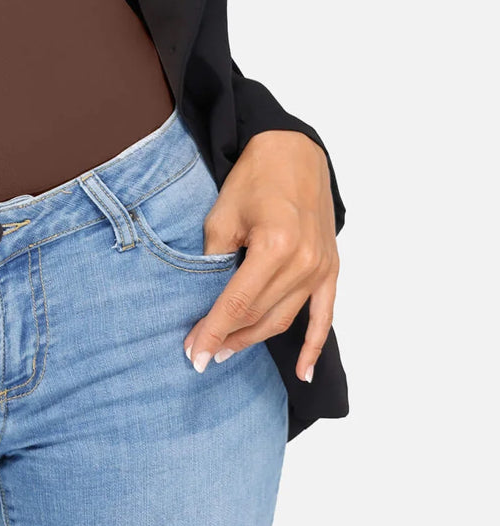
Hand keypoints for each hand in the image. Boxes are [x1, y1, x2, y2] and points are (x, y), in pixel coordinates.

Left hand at [181, 130, 338, 382]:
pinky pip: (324, 317)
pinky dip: (314, 347)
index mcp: (275, 246)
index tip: (193, 352)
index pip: (237, 302)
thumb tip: (206, 300)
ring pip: (285, 320)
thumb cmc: (255, 177)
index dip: (213, 330)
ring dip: (255, 339)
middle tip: (201, 353)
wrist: (293, 151)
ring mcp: (321, 268)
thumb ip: (215, 259)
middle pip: (260, 315)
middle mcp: (304, 262)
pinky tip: (303, 373)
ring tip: (227, 351)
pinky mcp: (331, 269)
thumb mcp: (222, 214)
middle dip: (227, 338)